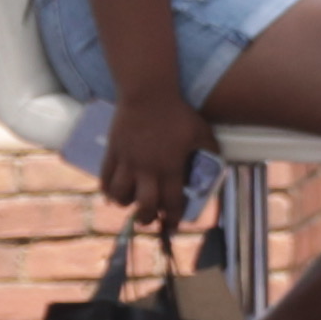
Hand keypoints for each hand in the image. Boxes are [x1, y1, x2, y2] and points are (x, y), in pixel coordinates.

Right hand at [93, 85, 203, 231]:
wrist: (148, 94)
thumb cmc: (178, 114)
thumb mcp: (202, 133)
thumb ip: (209, 151)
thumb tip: (216, 166)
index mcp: (170, 167)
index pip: (171, 202)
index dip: (173, 218)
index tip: (174, 225)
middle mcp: (147, 169)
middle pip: (144, 205)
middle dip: (147, 218)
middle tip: (150, 219)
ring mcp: (127, 161)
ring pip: (119, 195)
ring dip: (125, 204)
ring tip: (130, 204)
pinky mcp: (112, 152)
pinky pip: (104, 178)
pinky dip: (107, 190)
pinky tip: (112, 193)